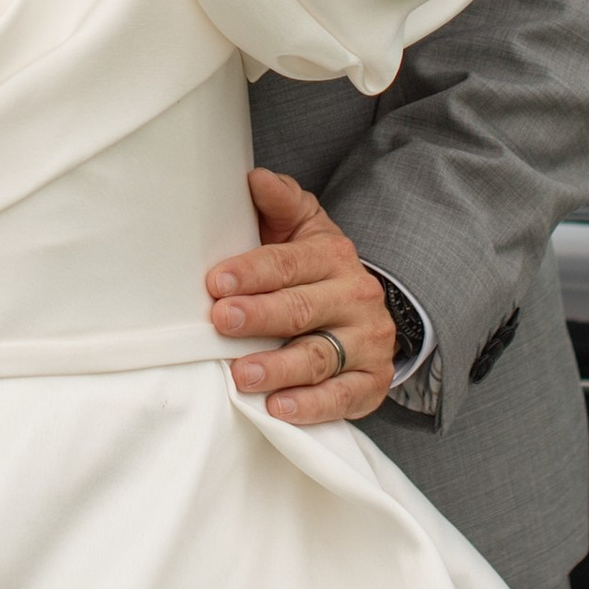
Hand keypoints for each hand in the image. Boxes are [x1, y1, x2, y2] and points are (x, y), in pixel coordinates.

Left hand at [206, 168, 394, 424]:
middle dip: (259, 316)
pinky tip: (280, 408)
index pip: (289, 264)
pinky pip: (342, 396)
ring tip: (242, 375)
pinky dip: (311, 406)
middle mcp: (356, 296)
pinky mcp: (372, 381)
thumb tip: (253, 179)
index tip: (217, 283)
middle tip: (222, 322)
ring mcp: (367, 341)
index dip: (251, 272)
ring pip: (319, 356)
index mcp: (333, 255)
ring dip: (279, 368)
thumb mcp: (301, 228)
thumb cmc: (313, 269)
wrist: (363, 310)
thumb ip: (279, 202)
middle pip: (301, 309)